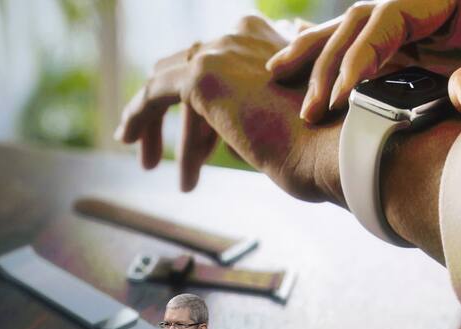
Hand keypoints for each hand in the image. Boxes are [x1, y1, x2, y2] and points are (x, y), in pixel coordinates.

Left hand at [115, 15, 344, 203]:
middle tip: (161, 146)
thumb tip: (226, 142)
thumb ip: (256, 117)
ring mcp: (223, 49)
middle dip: (172, 107)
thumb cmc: (323, 150)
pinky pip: (154, 94)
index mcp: (271, 38)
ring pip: (169, 82)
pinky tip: (126, 137)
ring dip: (154, 123)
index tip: (203, 143)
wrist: (334, 150)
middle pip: (188, 66)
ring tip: (148, 162)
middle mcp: (243, 34)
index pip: (219, 61)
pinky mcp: (203, 74)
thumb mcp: (290, 124)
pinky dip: (137, 116)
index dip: (203, 104)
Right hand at [266, 0, 460, 132]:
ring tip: (280, 80)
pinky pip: (376, 63)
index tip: (340, 93)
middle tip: (300, 99)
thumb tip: (457, 92)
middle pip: (367, 20)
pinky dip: (343, 73)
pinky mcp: (430, 59)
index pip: (394, 11)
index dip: (361, 49)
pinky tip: (315, 84)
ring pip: (363, 38)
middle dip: (328, 57)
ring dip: (323, 61)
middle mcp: (444, 6)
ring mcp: (435, 33)